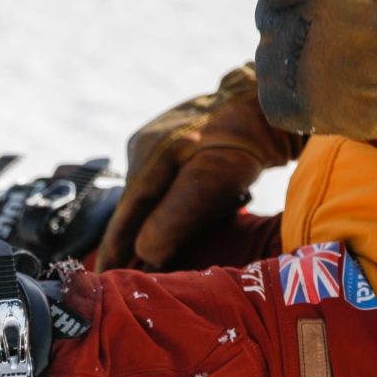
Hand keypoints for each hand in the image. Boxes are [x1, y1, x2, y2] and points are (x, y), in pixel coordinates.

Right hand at [96, 64, 303, 271]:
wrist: (274, 98)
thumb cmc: (245, 138)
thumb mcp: (210, 180)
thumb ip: (174, 217)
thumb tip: (144, 252)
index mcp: (146, 158)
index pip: (125, 215)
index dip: (114, 249)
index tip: (102, 278)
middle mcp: (145, 148)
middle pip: (138, 206)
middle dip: (139, 238)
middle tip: (141, 272)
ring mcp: (162, 140)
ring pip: (155, 195)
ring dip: (161, 221)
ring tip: (175, 245)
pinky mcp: (181, 140)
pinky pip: (170, 183)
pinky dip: (178, 203)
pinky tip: (198, 212)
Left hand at [192, 0, 376, 154]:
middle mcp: (282, 25)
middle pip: (268, 17)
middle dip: (293, 21)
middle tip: (337, 34)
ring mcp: (278, 68)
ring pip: (272, 57)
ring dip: (297, 60)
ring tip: (340, 66)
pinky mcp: (279, 106)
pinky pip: (274, 94)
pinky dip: (294, 94)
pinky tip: (327, 90)